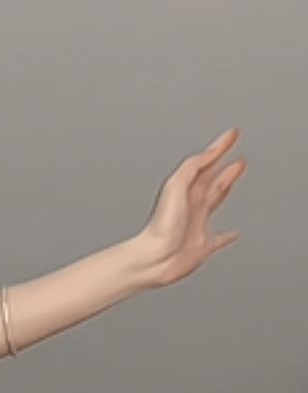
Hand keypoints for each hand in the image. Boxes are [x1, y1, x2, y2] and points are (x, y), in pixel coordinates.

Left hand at [133, 130, 245, 288]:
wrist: (153, 259)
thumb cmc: (161, 227)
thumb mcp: (176, 186)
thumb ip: (192, 167)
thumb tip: (208, 153)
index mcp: (187, 189)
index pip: (207, 161)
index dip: (220, 146)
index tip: (233, 134)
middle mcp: (193, 205)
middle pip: (214, 180)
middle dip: (227, 167)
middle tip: (239, 156)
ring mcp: (197, 224)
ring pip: (216, 201)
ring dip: (226, 188)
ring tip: (235, 178)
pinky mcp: (201, 245)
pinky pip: (218, 240)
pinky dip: (227, 237)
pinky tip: (233, 234)